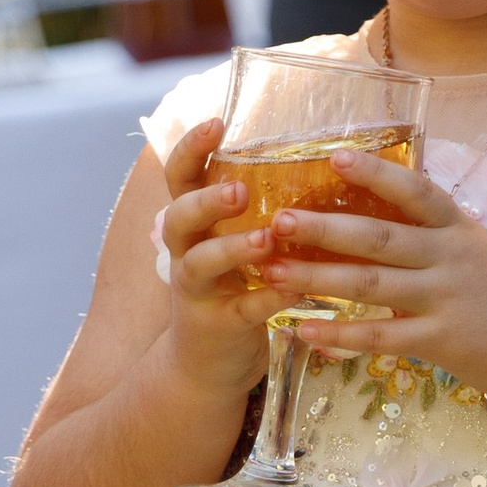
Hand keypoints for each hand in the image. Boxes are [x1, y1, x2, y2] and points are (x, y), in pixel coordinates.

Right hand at [155, 117, 281, 398]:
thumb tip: (307, 158)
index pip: (180, 177)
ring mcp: (197, 292)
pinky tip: (296, 288)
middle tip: (239, 189)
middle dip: (206, 201)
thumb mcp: (232, 245)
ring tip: (267, 239)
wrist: (205, 367)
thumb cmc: (232, 291)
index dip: (192, 148)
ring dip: (233, 248)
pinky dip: (268, 298)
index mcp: (193, 225)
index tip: (217, 120)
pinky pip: (241, 310)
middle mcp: (186, 253)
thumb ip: (252, 210)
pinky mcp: (217, 326)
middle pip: (179, 217)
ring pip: (201, 264)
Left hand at [262, 151, 486, 392]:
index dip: (376, 173)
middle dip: (325, 228)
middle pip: (380, 237)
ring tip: (273, 270)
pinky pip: (380, 337)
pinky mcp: (440, 341)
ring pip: (371, 285)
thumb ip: (435, 235)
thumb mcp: (479, 252)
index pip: (416, 191)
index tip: (336, 156)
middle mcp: (451, 258)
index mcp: (460, 229)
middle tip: (280, 220)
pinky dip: (339, 334)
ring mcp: (445, 299)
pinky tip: (303, 330)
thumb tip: (380, 213)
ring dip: (317, 277)